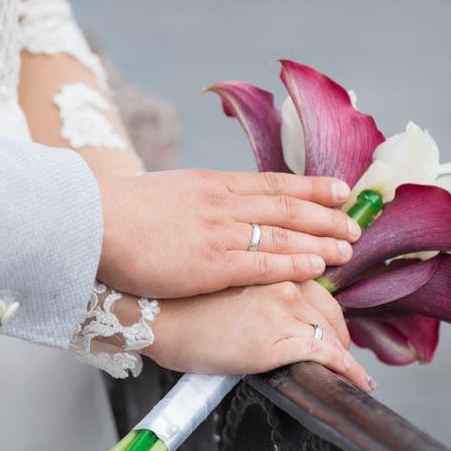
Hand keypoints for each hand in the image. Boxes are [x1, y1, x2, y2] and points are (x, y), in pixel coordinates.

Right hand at [96, 169, 360, 297]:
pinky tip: (318, 266)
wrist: (95, 221)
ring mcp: (221, 232)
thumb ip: (203, 199)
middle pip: (289, 207)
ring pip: (284, 234)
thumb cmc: (125, 211)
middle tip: (355, 225)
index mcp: (215, 183)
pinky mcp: (212, 264)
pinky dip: (294, 262)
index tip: (340, 190)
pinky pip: (264, 262)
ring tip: (348, 247)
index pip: (275, 184)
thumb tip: (221, 205)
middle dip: (326, 216)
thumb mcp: (172, 191)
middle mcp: (225, 203)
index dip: (312, 187)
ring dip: (320, 240)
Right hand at [137, 280, 374, 392]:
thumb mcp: (231, 282)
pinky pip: (328, 357)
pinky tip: (360, 383)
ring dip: (342, 356)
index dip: (329, 316)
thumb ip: (262, 289)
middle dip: (338, 337)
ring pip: (331, 335)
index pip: (319, 291)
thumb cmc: (184, 303)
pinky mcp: (281, 340)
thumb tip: (283, 311)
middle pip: (330, 313)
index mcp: (275, 265)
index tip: (332, 331)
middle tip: (341, 356)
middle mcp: (286, 282)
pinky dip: (350, 371)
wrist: (158, 317)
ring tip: (347, 372)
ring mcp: (286, 310)